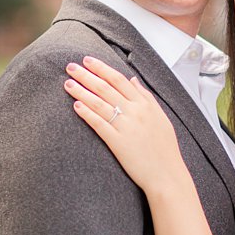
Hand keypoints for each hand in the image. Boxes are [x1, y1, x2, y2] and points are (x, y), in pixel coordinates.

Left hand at [64, 56, 181, 193]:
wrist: (167, 174)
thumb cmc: (164, 148)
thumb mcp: (160, 117)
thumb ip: (146, 97)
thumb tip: (133, 80)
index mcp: (145, 104)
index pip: (119, 79)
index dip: (101, 68)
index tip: (87, 60)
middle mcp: (135, 112)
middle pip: (106, 88)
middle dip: (86, 75)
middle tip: (70, 66)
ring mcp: (126, 126)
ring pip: (100, 103)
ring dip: (82, 91)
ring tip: (68, 83)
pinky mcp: (118, 142)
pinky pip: (99, 124)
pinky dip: (87, 114)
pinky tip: (76, 106)